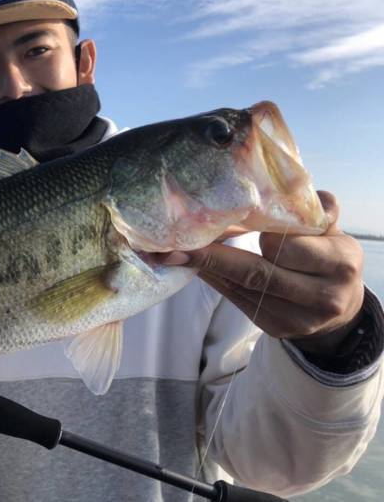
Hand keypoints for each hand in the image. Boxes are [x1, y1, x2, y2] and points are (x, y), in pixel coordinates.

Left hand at [161, 191, 364, 354]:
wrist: (341, 305)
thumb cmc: (328, 256)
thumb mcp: (331, 231)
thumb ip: (314, 210)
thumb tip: (286, 186)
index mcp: (340, 264)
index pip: (287, 246)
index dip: (259, 234)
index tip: (227, 218)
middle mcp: (322, 296)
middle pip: (258, 273)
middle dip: (214, 256)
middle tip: (177, 243)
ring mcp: (297, 319)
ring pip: (242, 288)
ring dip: (206, 268)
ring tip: (174, 253)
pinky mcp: (275, 328)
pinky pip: (237, 300)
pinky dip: (214, 280)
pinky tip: (194, 265)